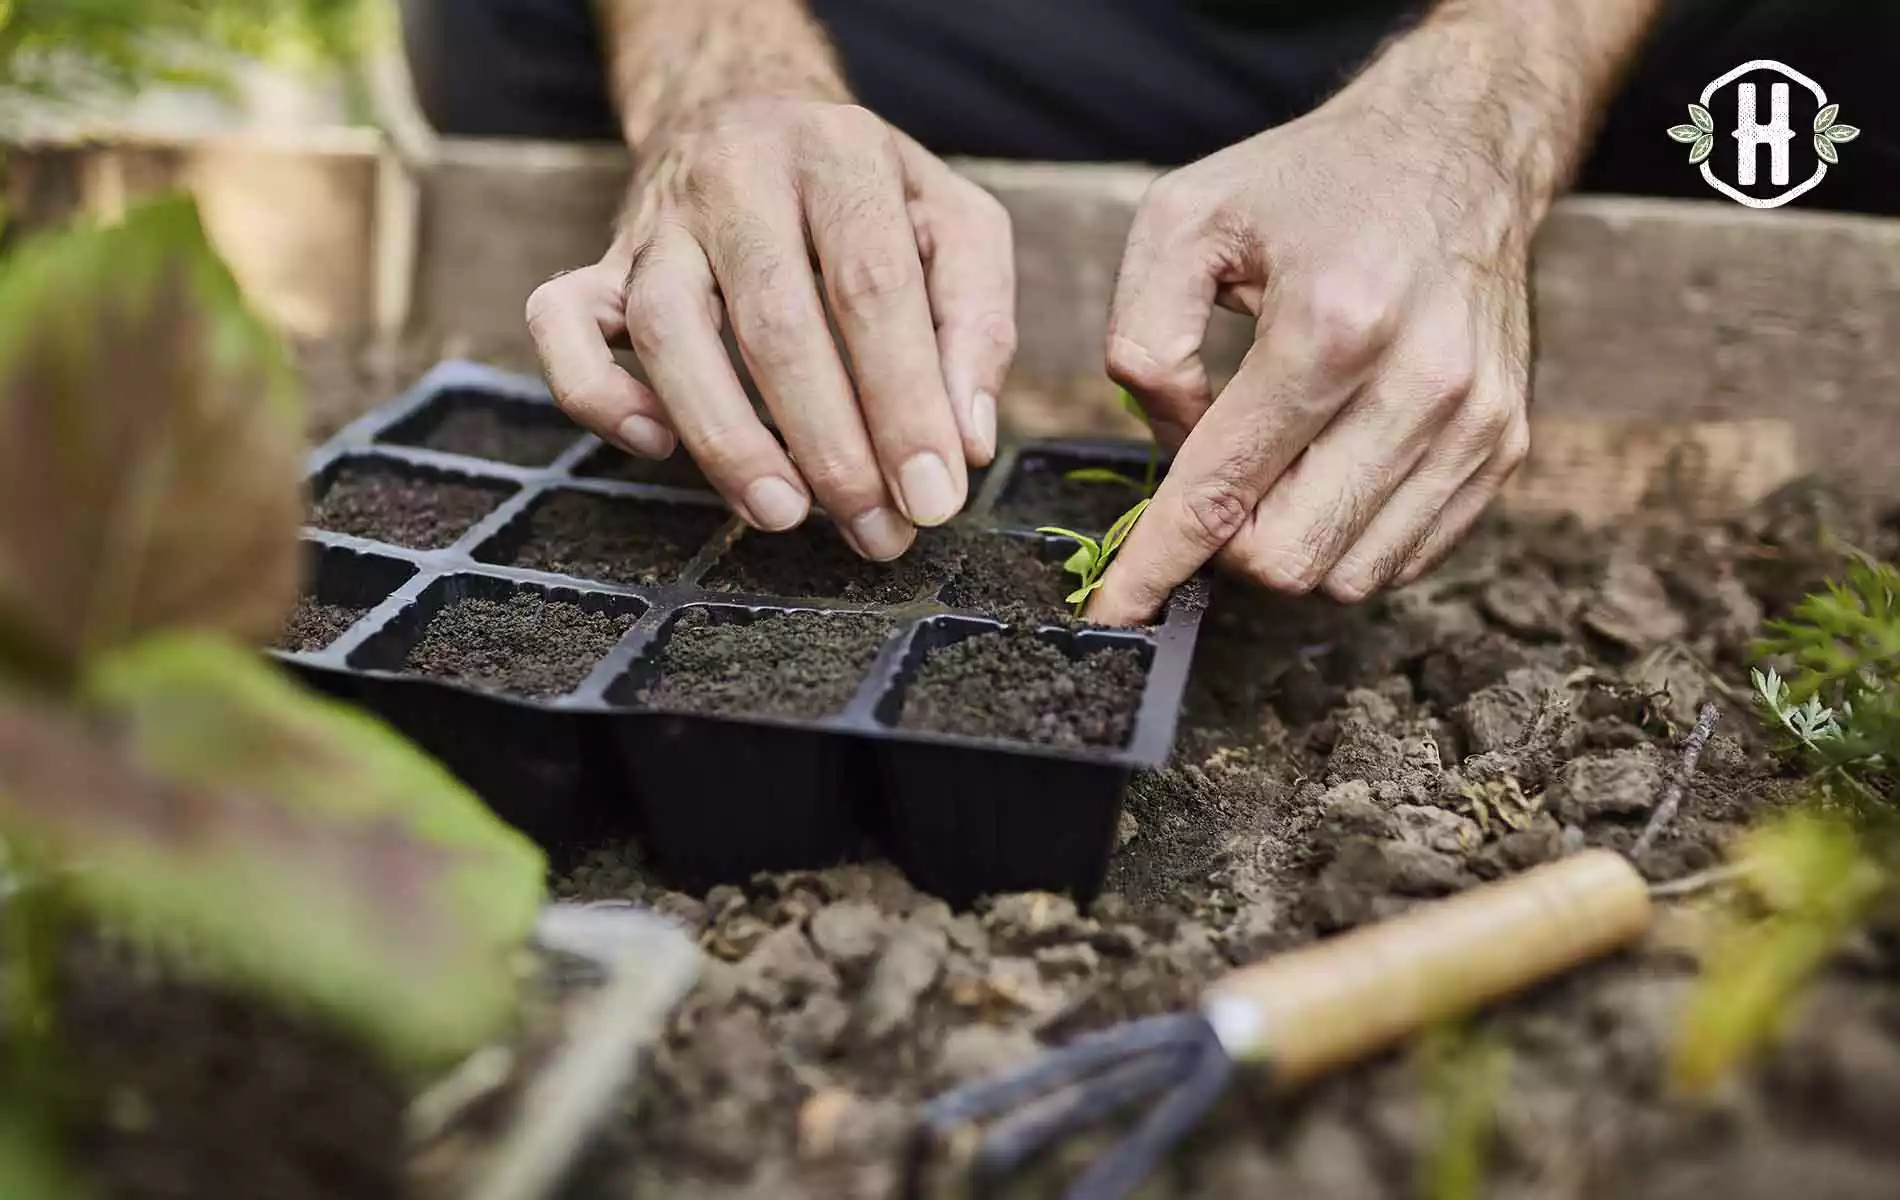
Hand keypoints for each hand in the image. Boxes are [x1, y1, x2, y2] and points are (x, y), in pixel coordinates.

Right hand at [527, 99, 1014, 559]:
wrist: (747, 106)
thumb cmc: (866, 193)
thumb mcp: (953, 224)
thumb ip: (976, 323)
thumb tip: (964, 441)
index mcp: (840, 154)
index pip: (873, 287)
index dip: (904, 402)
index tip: (933, 495)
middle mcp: (739, 175)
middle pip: (775, 322)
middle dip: (831, 446)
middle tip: (876, 530)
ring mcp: (658, 220)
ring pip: (666, 330)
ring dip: (725, 439)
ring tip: (784, 514)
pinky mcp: (600, 260)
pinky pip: (560, 322)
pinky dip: (598, 395)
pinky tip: (657, 447)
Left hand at [1087, 82, 1535, 623]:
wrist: (1456, 150)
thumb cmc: (1309, 187)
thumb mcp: (1183, 220)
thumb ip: (1142, 338)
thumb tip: (1168, 442)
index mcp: (1332, 323)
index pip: (1224, 490)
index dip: (1156, 564)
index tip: (1113, 610)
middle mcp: (1421, 383)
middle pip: (1287, 556)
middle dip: (1224, 545)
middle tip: (1210, 481)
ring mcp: (1475, 423)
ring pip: (1348, 574)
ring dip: (1287, 543)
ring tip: (1275, 462)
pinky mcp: (1506, 446)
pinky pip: (1403, 557)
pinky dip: (1346, 538)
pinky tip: (1326, 471)